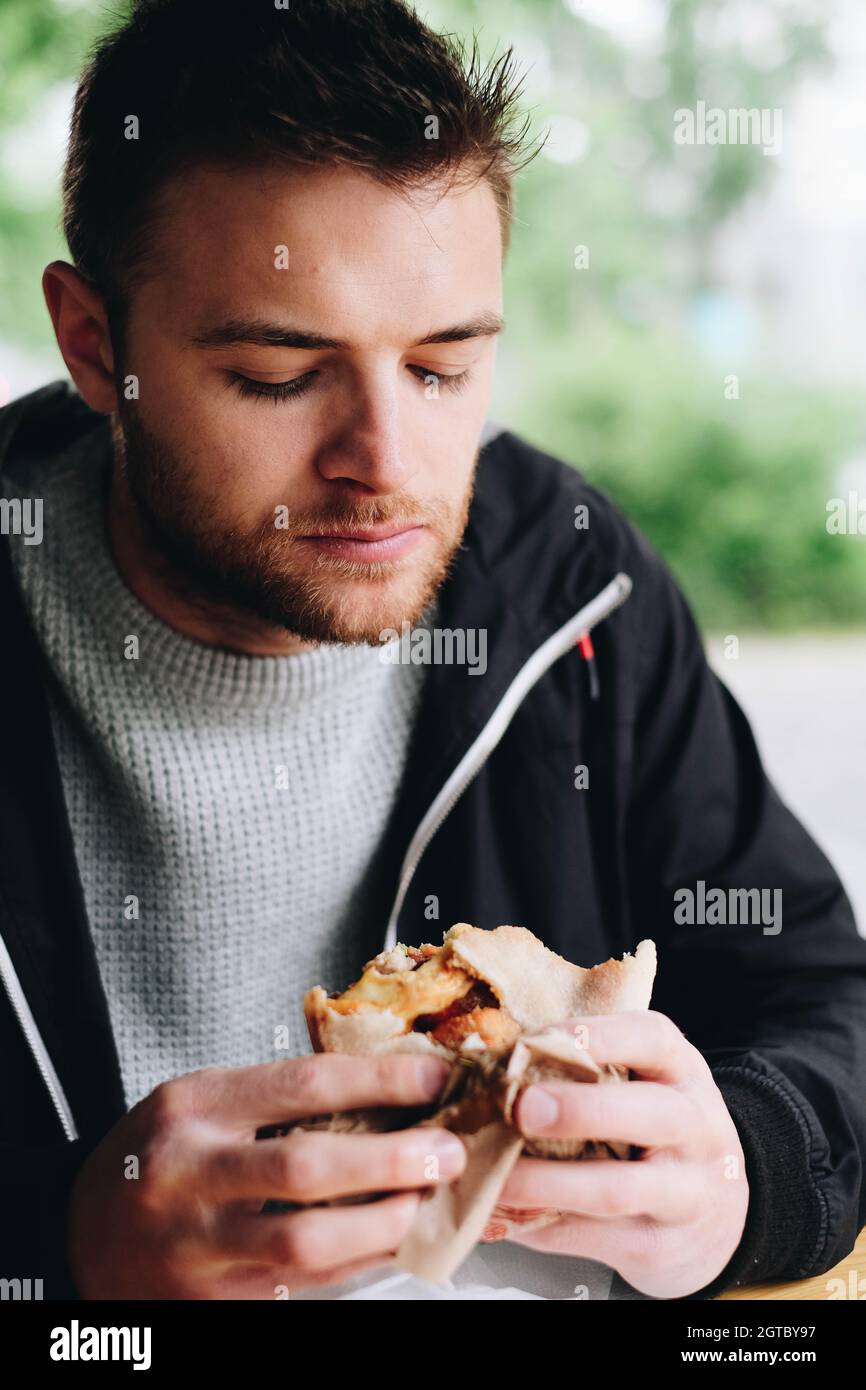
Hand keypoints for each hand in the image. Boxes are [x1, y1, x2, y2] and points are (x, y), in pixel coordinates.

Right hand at [67, 1054, 464, 1298]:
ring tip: (428, 1204)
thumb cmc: (157, 1156)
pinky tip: (393, 1245)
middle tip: (448, 1152)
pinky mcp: (214, 1301)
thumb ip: (273, 1097)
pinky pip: (302, 1285)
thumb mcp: (198, 1102)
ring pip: (308, 1239)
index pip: (304, 1084)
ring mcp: (199, 1246)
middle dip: (392, 1159)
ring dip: (384, 1223)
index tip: (434, 1081)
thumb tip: (383, 1094)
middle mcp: (191, 1174)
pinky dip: (357, 1264)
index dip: (380, 1082)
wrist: (79, 1239)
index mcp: (194, 1107)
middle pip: (308, 1165)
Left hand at [481, 1011, 748, 1298]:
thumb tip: (495, 1064)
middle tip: (521, 1109)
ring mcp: (686, 1194)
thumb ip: (590, 1071)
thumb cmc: (658, 1131)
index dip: (598, 1036)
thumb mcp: (645, 1084)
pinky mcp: (659, 1246)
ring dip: (546, 1183)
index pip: (654, 1039)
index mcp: (683, 1072)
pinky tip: (503, 1213)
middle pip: (652, 1115)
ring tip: (496, 1175)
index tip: (538, 1040)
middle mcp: (696, 1129)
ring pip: (618, 1189)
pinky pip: (595, 1238)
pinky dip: (542, 1225)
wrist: (720, 1215)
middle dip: (580, 1111)